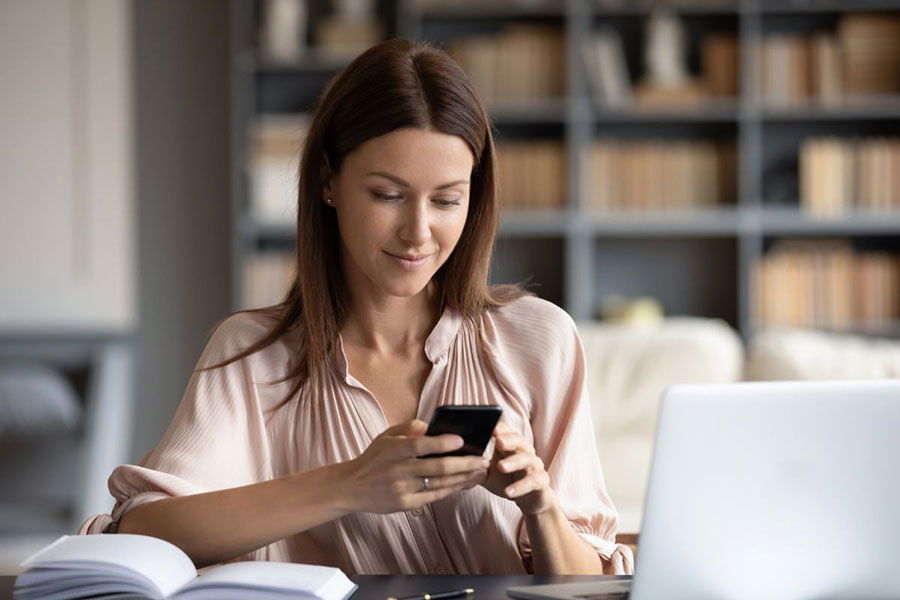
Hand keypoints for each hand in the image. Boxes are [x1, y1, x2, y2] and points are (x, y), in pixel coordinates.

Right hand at [335, 420, 489, 513]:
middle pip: (437, 468)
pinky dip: (450, 489)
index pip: (420, 445)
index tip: (461, 440)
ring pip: (439, 484)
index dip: (441, 443)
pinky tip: (463, 483)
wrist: (351, 487)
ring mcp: (401, 489)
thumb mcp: (385, 436)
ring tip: (480, 472)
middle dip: (464, 464)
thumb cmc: (373, 458)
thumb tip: (432, 426)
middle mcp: (398, 471)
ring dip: (463, 478)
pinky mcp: (404, 505)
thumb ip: (408, 427)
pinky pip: (433, 496)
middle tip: (483, 460)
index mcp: (393, 450)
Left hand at [482, 421, 555, 514]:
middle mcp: (525, 452)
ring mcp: (535, 466)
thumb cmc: (506, 481)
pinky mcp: (541, 481)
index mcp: (511, 446)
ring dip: (514, 462)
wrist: (530, 500)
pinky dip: (520, 486)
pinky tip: (508, 492)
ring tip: (501, 466)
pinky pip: (532, 481)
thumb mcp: (488, 473)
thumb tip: (452, 461)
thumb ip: (475, 465)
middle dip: (508, 440)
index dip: (499, 428)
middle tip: (498, 441)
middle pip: (518, 441)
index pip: (506, 431)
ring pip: (527, 459)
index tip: (488, 426)